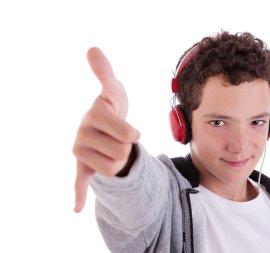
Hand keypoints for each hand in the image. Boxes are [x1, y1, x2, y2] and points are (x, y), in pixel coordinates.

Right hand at [72, 47, 139, 212]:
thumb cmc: (113, 107)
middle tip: (117, 138)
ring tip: (112, 148)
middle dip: (126, 147)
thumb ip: (104, 72)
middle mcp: (82, 135)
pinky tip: (77, 209)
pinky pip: (80, 183)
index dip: (132, 134)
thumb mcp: (113, 89)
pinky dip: (79, 196)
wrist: (107, 127)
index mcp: (94, 117)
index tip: (129, 130)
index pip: (127, 135)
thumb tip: (92, 49)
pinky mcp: (82, 168)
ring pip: (115, 167)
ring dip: (120, 161)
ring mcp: (81, 153)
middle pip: (123, 153)